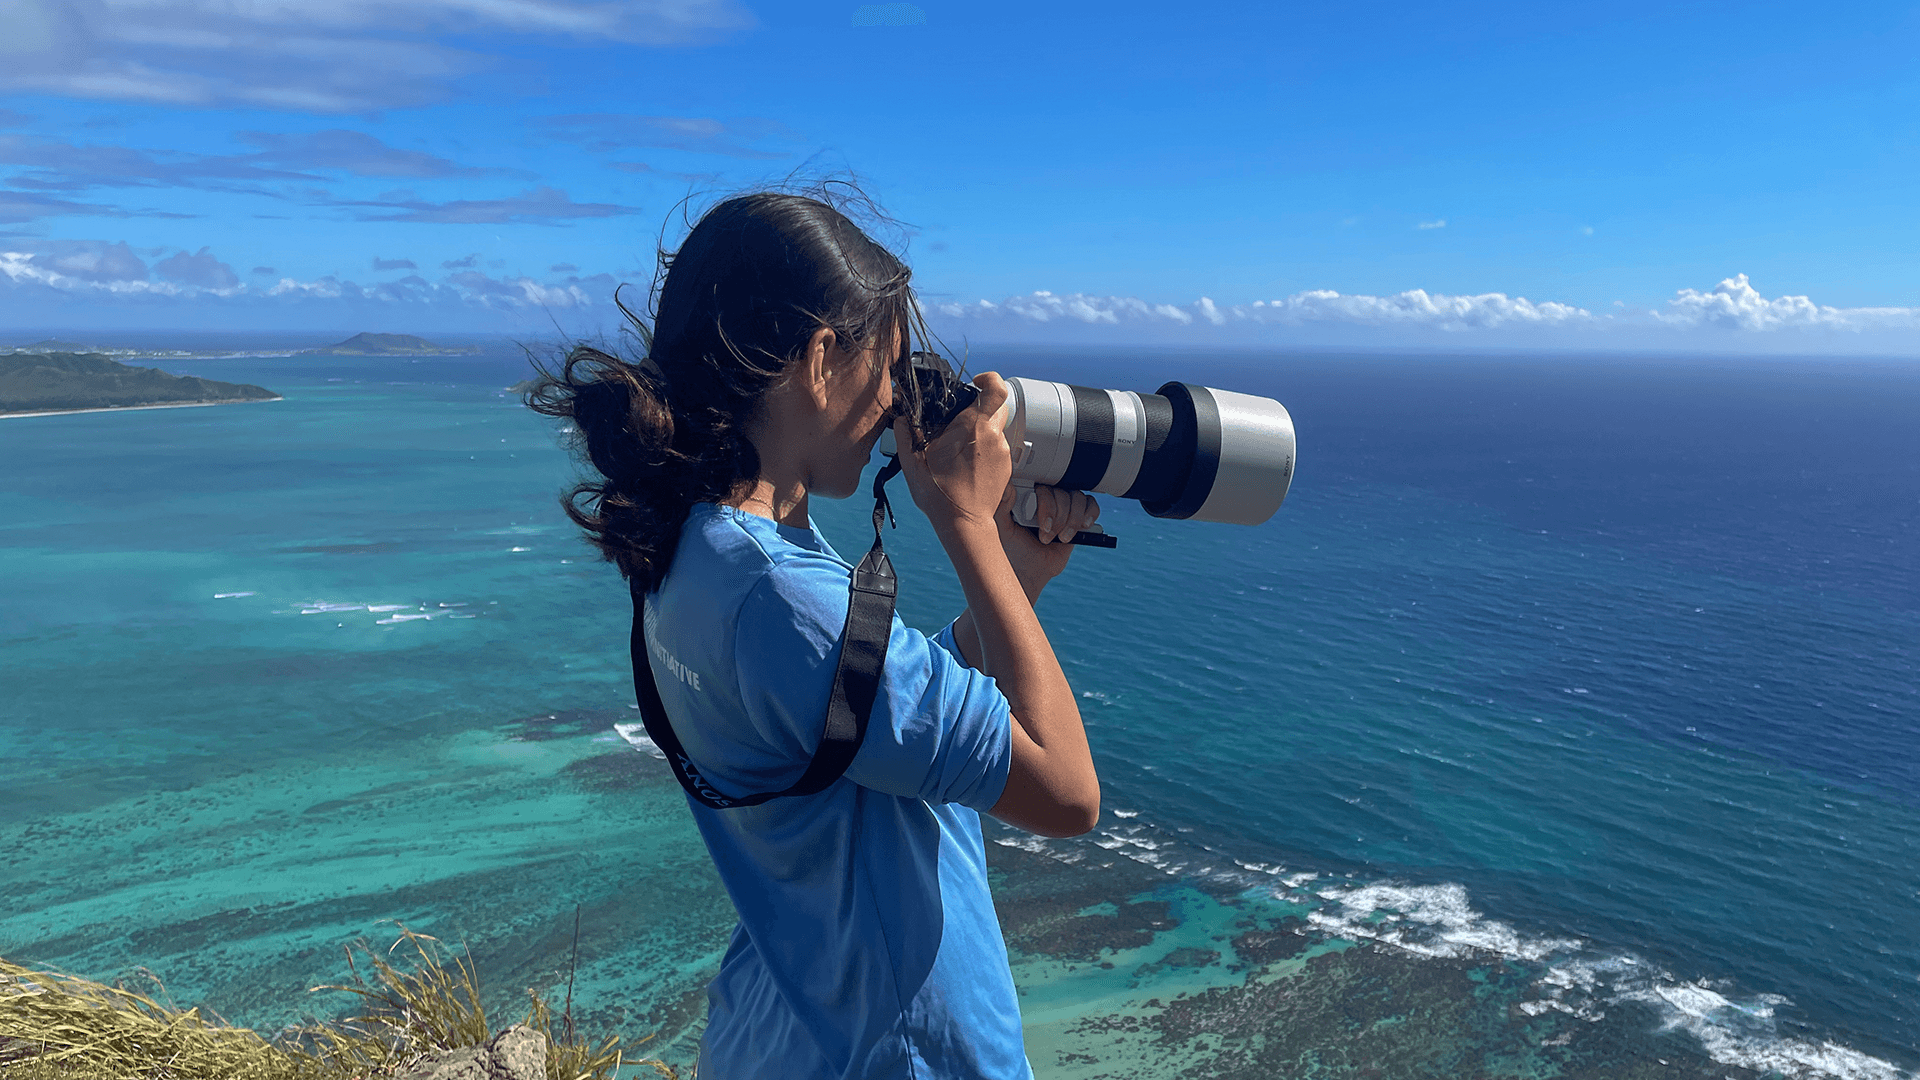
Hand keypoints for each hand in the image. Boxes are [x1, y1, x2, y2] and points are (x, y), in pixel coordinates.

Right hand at [896, 372, 1012, 539]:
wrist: (963, 523)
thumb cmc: (940, 495)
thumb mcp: (914, 463)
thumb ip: (906, 435)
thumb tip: (901, 417)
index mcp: (973, 427)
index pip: (996, 389)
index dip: (989, 379)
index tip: (976, 382)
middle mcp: (992, 436)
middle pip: (996, 407)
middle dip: (980, 408)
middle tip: (960, 421)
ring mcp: (1002, 452)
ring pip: (996, 428)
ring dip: (980, 432)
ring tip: (959, 450)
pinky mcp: (1006, 467)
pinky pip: (997, 447)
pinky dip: (984, 450)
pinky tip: (968, 465)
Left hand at [997, 484, 1099, 601]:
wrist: (1029, 570)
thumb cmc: (1013, 548)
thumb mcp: (1002, 528)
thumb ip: (1001, 507)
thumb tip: (1007, 486)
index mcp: (1029, 495)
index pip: (1044, 486)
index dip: (1046, 504)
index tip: (1040, 523)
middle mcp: (1048, 497)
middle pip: (1063, 493)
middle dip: (1057, 519)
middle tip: (1045, 537)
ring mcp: (1064, 506)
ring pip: (1078, 499)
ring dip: (1072, 521)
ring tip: (1061, 538)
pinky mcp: (1078, 517)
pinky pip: (1091, 505)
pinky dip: (1089, 514)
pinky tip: (1082, 527)